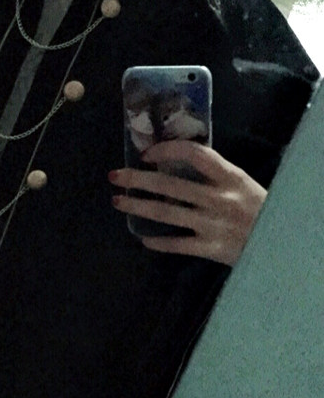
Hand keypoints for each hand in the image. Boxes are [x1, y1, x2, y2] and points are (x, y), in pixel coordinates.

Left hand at [108, 140, 266, 265]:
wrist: (281, 244)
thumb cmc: (262, 211)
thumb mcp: (243, 185)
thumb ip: (216, 176)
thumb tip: (179, 163)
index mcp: (230, 177)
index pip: (194, 154)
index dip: (167, 150)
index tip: (147, 154)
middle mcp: (218, 198)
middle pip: (170, 184)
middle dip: (138, 178)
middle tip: (115, 176)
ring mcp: (212, 224)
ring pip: (166, 212)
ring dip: (138, 206)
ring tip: (118, 202)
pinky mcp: (210, 248)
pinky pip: (177, 244)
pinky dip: (158, 241)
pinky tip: (143, 237)